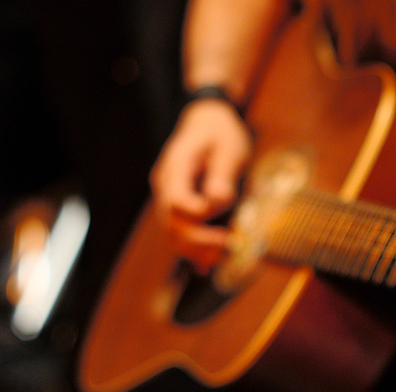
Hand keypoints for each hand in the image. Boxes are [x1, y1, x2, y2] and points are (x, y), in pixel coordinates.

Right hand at [150, 99, 252, 273]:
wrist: (208, 122)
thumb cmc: (221, 132)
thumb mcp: (229, 148)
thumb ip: (222, 175)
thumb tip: (218, 201)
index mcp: (176, 167)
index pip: (177, 201)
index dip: (198, 218)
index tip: (225, 227)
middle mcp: (166, 185)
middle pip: (171, 224)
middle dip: (198, 241)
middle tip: (229, 246)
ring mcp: (168, 197)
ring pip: (171, 234)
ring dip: (194, 250)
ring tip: (221, 258)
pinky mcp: (178, 206)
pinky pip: (179, 232)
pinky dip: (192, 250)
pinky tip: (207, 266)